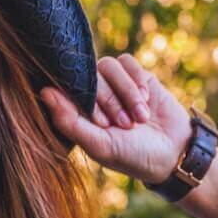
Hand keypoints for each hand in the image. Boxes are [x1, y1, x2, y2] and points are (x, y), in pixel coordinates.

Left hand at [39, 53, 193, 184]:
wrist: (174, 153)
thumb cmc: (132, 156)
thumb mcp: (100, 145)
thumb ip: (70, 122)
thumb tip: (43, 92)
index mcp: (79, 112)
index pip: (67, 88)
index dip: (87, 102)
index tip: (104, 124)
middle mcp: (94, 94)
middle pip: (91, 76)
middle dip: (111, 101)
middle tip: (126, 125)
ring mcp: (115, 83)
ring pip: (108, 65)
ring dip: (126, 91)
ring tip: (140, 117)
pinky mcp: (136, 75)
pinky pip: (127, 61)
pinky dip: (137, 81)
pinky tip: (147, 102)